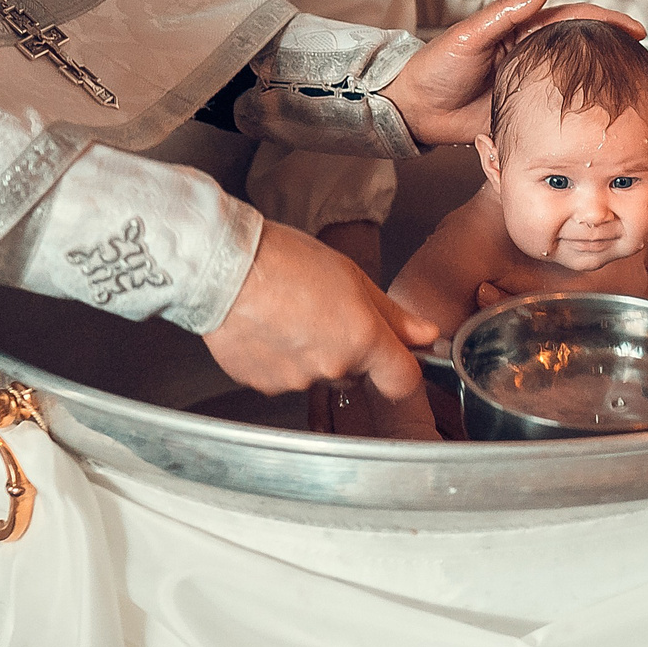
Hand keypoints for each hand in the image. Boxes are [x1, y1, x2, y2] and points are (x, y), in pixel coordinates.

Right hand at [205, 221, 437, 398]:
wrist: (221, 267)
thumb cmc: (283, 261)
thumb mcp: (351, 276)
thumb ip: (392, 314)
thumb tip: (425, 334)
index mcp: (362, 339)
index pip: (402, 382)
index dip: (402, 369)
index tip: (396, 357)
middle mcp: (332, 368)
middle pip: (354, 375)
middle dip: (348, 352)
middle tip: (324, 313)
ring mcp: (294, 381)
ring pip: (316, 375)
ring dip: (310, 355)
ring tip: (288, 315)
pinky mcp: (260, 385)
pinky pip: (281, 377)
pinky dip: (278, 359)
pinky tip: (267, 328)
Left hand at [381, 0, 645, 146]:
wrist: (414, 110)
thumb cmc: (436, 66)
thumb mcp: (469, 36)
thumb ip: (504, 14)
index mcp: (526, 33)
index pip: (576, 22)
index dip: (608, 23)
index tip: (637, 31)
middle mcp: (537, 60)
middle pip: (587, 57)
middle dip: (621, 61)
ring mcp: (535, 91)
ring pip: (580, 92)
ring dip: (610, 96)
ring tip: (646, 106)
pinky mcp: (529, 120)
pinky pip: (563, 123)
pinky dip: (587, 128)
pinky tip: (610, 136)